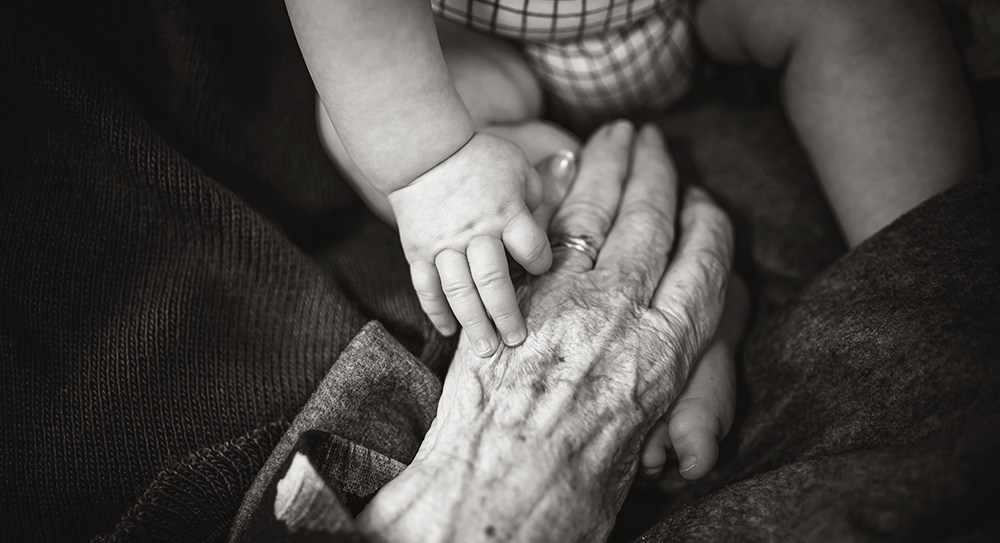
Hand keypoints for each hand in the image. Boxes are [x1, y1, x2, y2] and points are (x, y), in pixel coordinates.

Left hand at [358, 121, 735, 541]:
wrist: (497, 495)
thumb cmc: (574, 491)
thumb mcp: (639, 442)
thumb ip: (650, 387)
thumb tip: (648, 367)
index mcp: (667, 353)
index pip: (704, 267)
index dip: (707, 226)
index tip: (706, 203)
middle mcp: (624, 312)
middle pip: (651, 223)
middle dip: (656, 172)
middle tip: (654, 139)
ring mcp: (565, 297)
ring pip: (597, 212)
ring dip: (608, 164)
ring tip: (616, 134)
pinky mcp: (516, 295)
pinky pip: (541, 230)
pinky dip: (553, 194)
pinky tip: (561, 170)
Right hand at [388, 132, 550, 356]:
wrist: (423, 150)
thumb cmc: (478, 157)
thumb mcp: (518, 166)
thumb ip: (537, 197)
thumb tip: (548, 224)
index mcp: (506, 212)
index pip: (532, 250)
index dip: (540, 263)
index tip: (540, 268)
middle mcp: (476, 233)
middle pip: (494, 281)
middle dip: (507, 315)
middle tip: (517, 341)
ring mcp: (443, 245)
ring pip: (459, 291)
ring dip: (473, 324)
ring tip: (485, 351)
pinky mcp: (418, 251)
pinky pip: (426, 287)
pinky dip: (436, 312)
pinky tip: (449, 332)